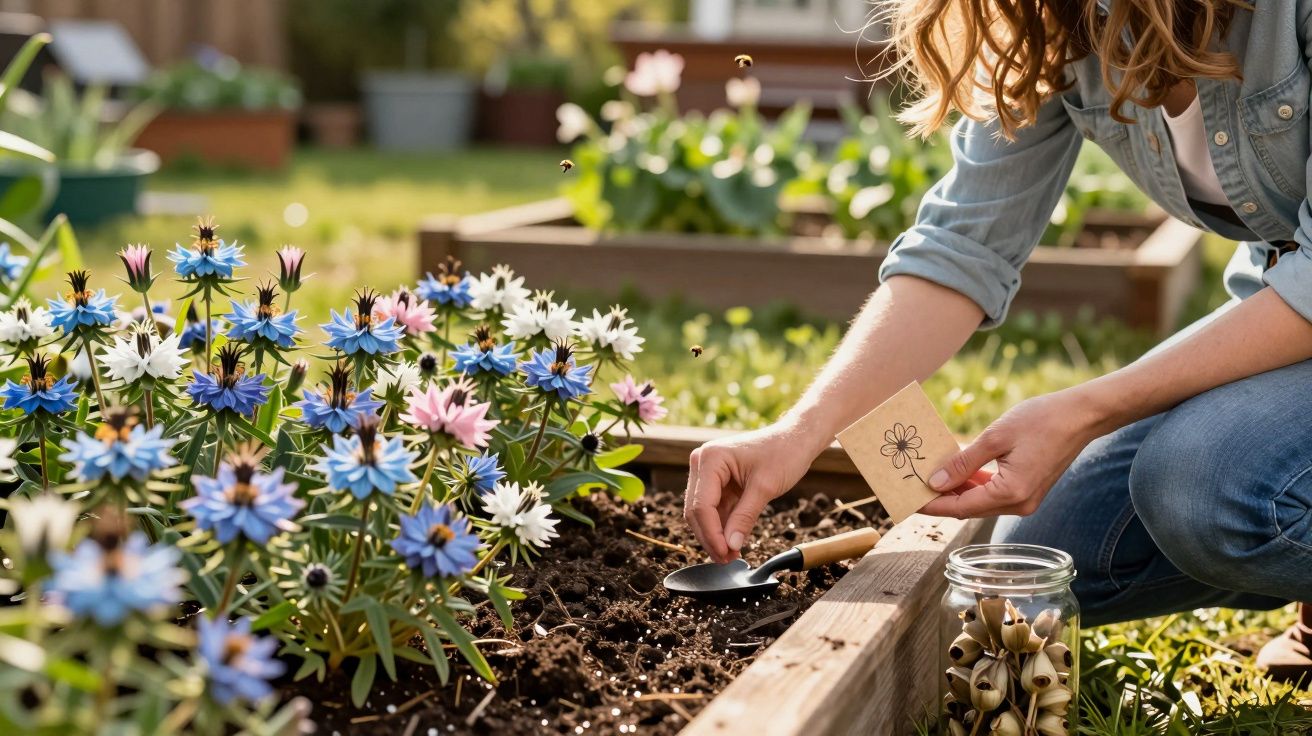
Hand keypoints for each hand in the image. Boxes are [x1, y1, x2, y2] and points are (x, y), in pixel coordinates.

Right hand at [684, 422, 817, 562]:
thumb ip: (745, 517)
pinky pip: (714, 509)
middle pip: (696, 510)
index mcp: (711, 459)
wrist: (795, 439)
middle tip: (727, 560)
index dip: (711, 534)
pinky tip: (733, 543)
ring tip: (732, 555)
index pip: (701, 505)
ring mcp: (708, 472)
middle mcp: (703, 463)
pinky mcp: (717, 481)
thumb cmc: (783, 454)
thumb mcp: (765, 487)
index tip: (725, 553)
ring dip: (715, 535)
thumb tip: (730, 545)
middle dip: (711, 537)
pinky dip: (722, 527)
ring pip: (702, 513)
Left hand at [920, 389, 1106, 518]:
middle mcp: (1020, 504)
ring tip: (926, 478)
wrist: (1081, 415)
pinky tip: (954, 472)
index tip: (906, 500)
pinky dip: (973, 484)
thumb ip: (963, 462)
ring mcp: (1025, 500)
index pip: (960, 507)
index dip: (931, 505)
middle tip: (910, 487)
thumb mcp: (995, 437)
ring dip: (955, 491)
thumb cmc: (1041, 420)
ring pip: (979, 501)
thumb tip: (934, 482)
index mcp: (1011, 493)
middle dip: (939, 498)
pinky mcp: (1027, 490)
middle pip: (968, 508)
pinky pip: (992, 493)